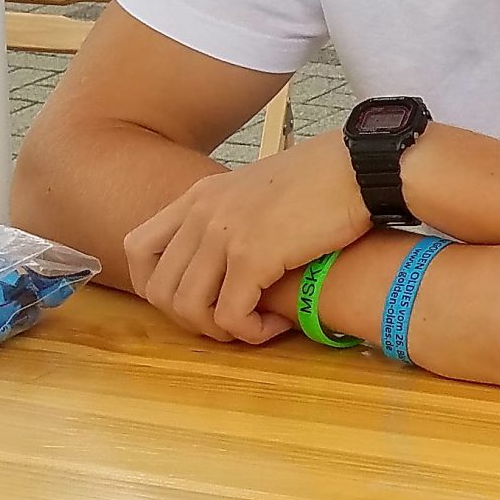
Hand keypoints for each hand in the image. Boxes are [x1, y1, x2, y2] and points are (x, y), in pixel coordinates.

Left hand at [125, 133, 369, 343]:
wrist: (361, 168)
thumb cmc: (327, 179)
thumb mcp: (261, 188)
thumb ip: (236, 213)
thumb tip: (236, 251)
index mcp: (200, 195)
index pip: (138, 249)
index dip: (155, 286)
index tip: (192, 299)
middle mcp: (202, 213)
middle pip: (160, 288)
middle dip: (191, 319)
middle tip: (230, 322)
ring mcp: (224, 233)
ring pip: (189, 308)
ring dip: (219, 330)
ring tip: (254, 326)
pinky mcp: (253, 256)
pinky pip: (229, 315)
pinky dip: (248, 331)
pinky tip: (275, 324)